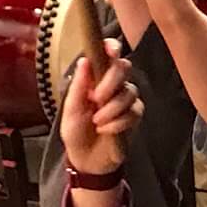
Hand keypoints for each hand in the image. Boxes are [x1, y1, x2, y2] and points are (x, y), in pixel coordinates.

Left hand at [60, 39, 141, 175]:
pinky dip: (118, 122)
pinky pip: (134, 111)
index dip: (112, 48)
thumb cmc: (76, 131)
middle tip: (96, 99)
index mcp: (96, 77)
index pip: (108, 54)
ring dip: (112, 109)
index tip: (111, 52)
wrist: (86, 159)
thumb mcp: (71, 109)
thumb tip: (84, 60)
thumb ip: (79, 85)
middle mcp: (114, 84)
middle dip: (110, 83)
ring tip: (98, 122)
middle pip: (124, 67)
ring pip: (129, 92)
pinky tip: (107, 130)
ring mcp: (127, 98)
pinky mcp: (135, 115)